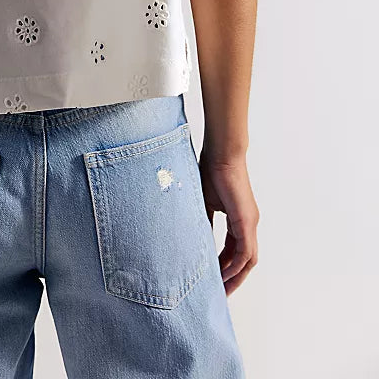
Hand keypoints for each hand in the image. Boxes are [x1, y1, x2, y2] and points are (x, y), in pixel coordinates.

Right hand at [199, 151, 258, 294]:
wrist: (221, 153)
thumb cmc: (211, 170)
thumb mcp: (204, 202)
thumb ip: (204, 222)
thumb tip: (197, 241)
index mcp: (239, 219)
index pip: (235, 251)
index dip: (226, 267)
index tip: (214, 280)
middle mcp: (248, 224)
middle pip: (245, 261)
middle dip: (233, 279)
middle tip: (220, 294)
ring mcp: (250, 223)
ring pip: (248, 260)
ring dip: (236, 276)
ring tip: (222, 290)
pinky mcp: (247, 220)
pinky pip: (245, 252)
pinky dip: (235, 265)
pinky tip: (223, 274)